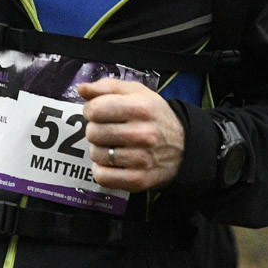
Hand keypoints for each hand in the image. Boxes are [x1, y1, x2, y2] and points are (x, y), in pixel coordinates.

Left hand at [78, 78, 184, 192]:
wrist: (185, 147)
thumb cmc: (156, 116)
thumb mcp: (138, 93)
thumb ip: (108, 87)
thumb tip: (82, 89)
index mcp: (140, 107)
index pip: (95, 110)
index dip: (91, 110)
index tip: (99, 113)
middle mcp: (142, 133)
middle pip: (92, 132)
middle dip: (95, 130)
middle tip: (108, 131)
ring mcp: (141, 159)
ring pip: (96, 155)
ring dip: (99, 150)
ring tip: (113, 146)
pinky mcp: (139, 180)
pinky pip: (102, 176)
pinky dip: (102, 170)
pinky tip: (112, 163)